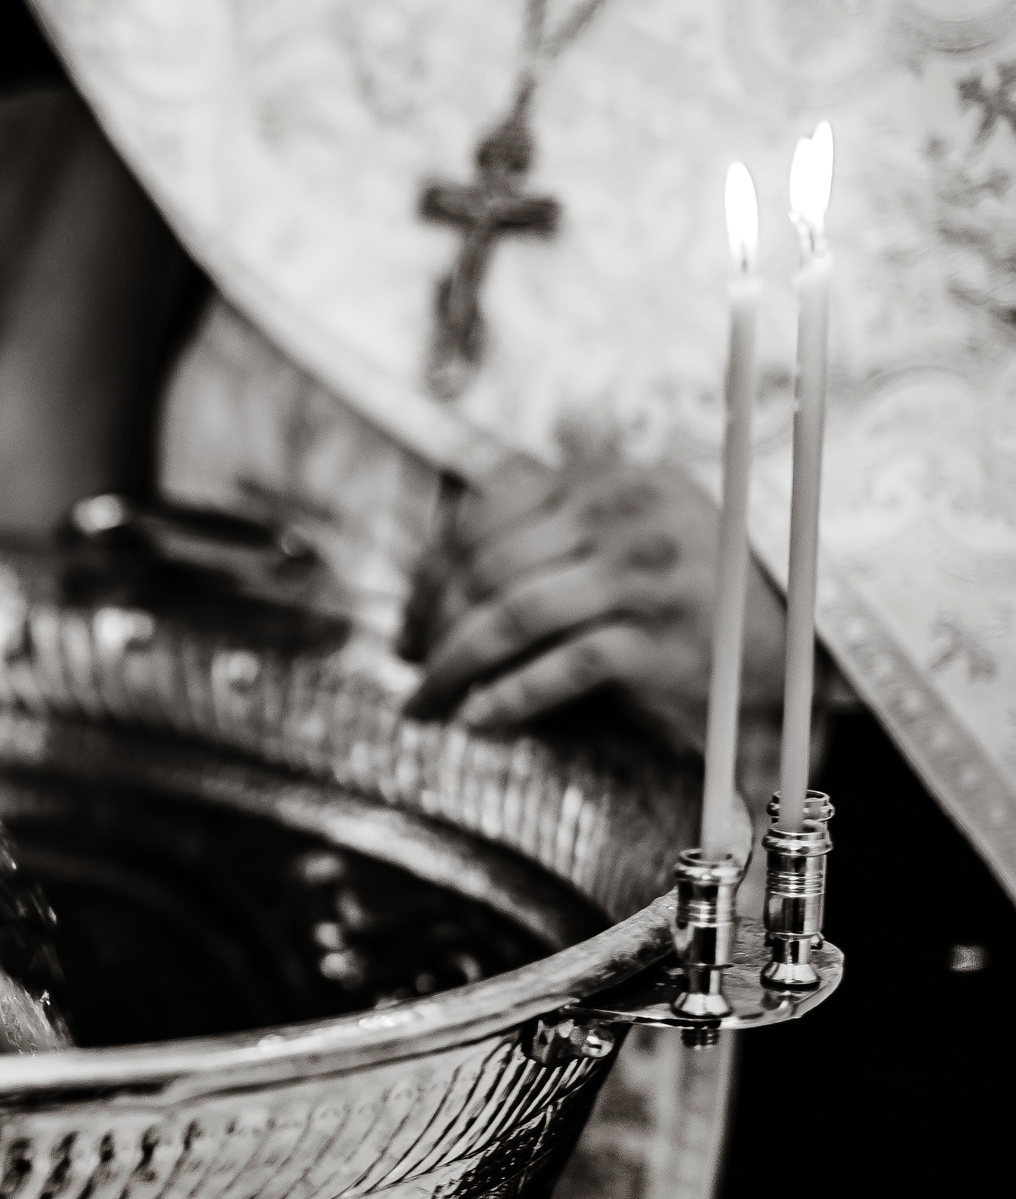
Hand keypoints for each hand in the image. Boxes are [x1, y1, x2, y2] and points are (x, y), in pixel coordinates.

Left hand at [407, 440, 784, 749]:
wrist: (791, 646)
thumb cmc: (687, 593)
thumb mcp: (621, 534)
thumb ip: (545, 531)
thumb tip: (432, 573)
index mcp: (606, 478)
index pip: (484, 519)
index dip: (429, 577)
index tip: (406, 624)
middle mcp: (625, 516)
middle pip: (486, 569)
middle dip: (430, 627)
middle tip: (408, 671)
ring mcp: (644, 576)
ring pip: (509, 618)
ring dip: (451, 668)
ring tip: (425, 706)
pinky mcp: (658, 641)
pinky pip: (557, 669)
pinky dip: (507, 698)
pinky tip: (478, 720)